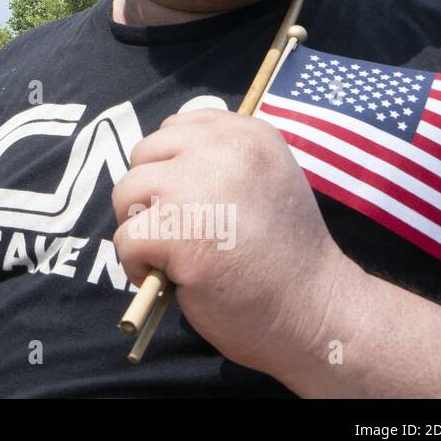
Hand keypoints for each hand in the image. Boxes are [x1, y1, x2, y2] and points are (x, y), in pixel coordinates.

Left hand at [111, 109, 359, 376]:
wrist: (316, 313)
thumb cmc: (285, 256)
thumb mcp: (265, 182)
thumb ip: (221, 160)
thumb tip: (158, 159)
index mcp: (249, 134)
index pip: (176, 127)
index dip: (172, 166)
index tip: (194, 201)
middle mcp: (223, 150)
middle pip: (144, 154)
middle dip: (150, 194)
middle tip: (179, 231)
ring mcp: (197, 190)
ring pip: (127, 193)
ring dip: (139, 226)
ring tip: (173, 254)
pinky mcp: (177, 234)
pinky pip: (125, 239)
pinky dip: (136, 264)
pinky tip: (171, 278)